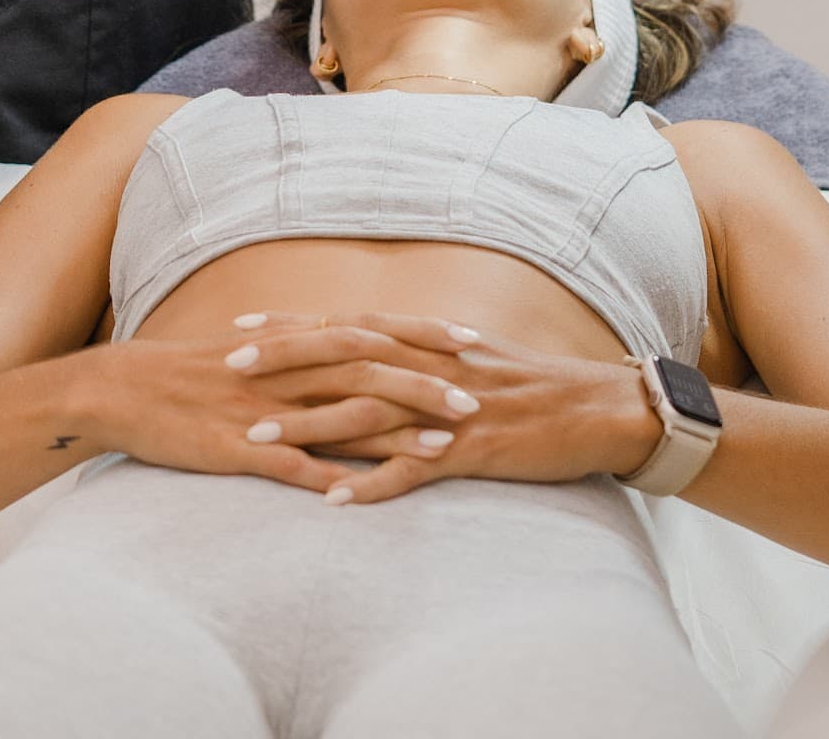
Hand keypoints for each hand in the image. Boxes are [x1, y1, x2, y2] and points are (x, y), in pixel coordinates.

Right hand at [80, 316, 474, 494]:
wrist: (124, 389)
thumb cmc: (192, 372)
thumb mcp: (256, 349)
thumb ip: (304, 348)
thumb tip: (353, 347)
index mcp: (294, 340)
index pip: (372, 329)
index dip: (423, 335)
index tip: (472, 341)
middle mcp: (286, 367)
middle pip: (369, 369)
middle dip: (426, 384)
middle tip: (478, 399)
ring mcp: (262, 406)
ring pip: (339, 415)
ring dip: (394, 432)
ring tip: (445, 447)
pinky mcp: (235, 446)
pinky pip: (288, 464)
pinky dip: (327, 478)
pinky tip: (361, 495)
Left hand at [226, 312, 658, 504]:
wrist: (601, 407)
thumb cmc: (534, 387)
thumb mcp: (469, 360)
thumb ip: (419, 356)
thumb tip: (372, 355)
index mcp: (426, 342)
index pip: (344, 326)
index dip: (290, 327)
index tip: (238, 329)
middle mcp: (430, 365)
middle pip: (343, 356)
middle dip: (282, 362)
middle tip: (226, 369)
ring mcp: (450, 407)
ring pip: (366, 411)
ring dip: (308, 425)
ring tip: (255, 439)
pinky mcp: (475, 447)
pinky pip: (415, 467)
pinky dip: (373, 483)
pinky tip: (332, 501)